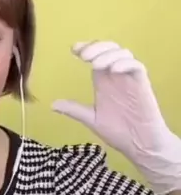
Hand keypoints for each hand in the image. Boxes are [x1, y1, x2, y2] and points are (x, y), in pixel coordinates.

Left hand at [52, 41, 180, 193]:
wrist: (139, 146)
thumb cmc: (119, 132)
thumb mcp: (92, 119)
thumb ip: (75, 110)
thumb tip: (52, 104)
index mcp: (103, 82)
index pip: (96, 57)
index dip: (86, 48)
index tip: (74, 49)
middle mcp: (116, 77)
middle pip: (109, 49)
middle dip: (96, 47)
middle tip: (84, 56)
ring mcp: (130, 80)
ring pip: (123, 54)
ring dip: (109, 54)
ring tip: (95, 65)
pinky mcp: (142, 85)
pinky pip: (137, 67)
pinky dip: (125, 64)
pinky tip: (113, 70)